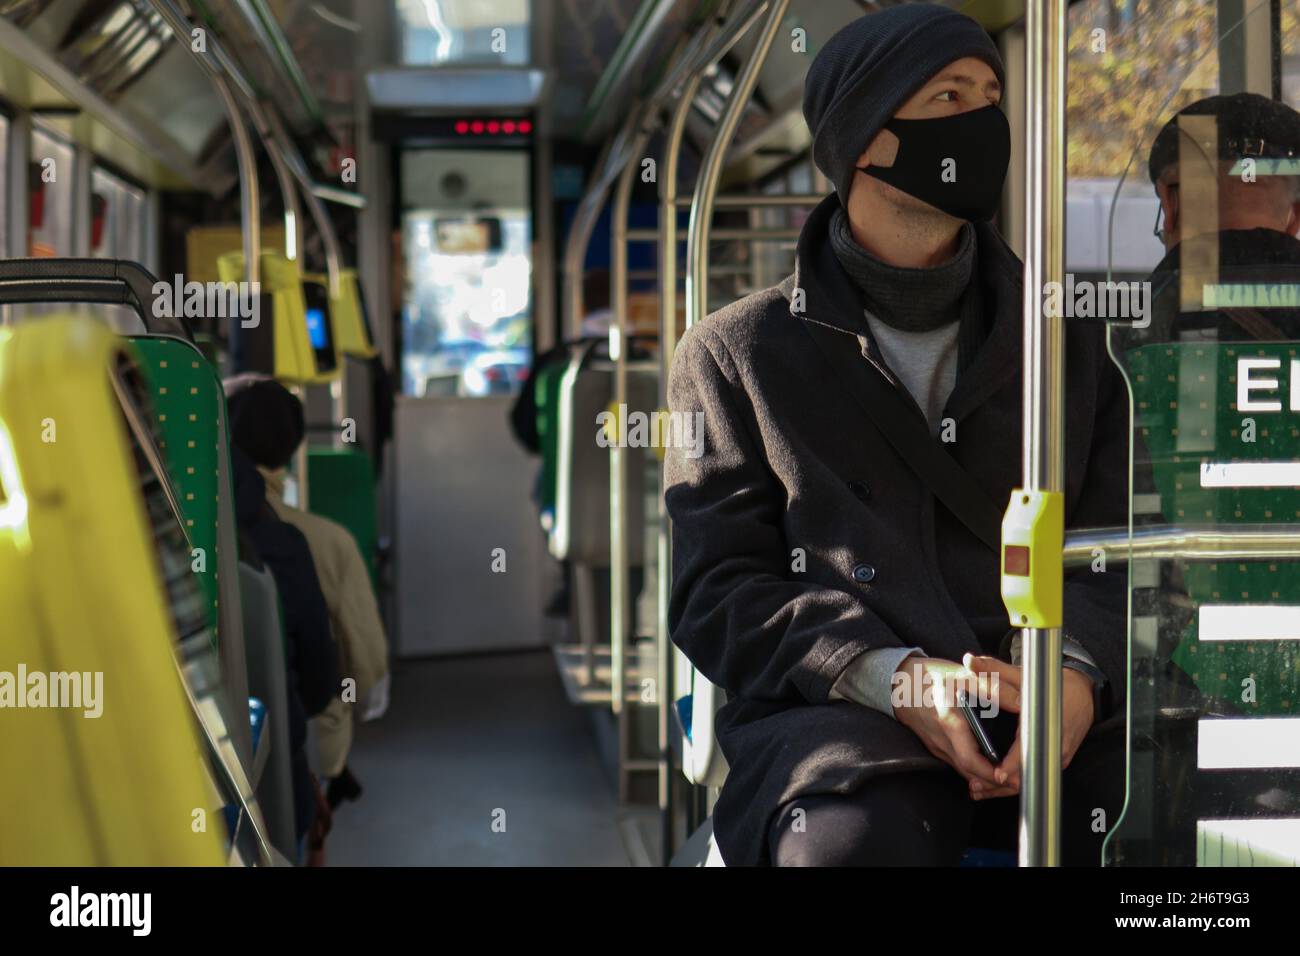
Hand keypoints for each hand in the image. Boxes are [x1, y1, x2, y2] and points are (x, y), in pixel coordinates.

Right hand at [892, 654, 1020, 795]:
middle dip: (993, 781)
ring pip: (963, 770)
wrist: (898, 682)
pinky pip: (955, 763)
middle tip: (1016, 783)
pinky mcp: (935, 745)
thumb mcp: (963, 675)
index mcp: (949, 723)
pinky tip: (987, 768)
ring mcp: (936, 745)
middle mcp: (941, 739)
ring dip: (984, 778)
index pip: (971, 759)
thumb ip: (993, 688)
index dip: (991, 773)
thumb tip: (1020, 702)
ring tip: (1007, 779)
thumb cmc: (930, 676)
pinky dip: (972, 769)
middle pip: (969, 771)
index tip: (1011, 776)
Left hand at [990, 662, 1096, 796]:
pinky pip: (1036, 774)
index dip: (1013, 764)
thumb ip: (995, 670)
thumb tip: (970, 661)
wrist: (1084, 694)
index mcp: (1044, 723)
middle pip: (1028, 773)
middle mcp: (1053, 743)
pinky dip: (1017, 782)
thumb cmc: (1052, 685)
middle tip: (977, 787)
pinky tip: (997, 787)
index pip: (1028, 749)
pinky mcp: (1057, 760)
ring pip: (1031, 778)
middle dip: (1002, 784)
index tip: (998, 775)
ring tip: (980, 791)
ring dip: (1006, 788)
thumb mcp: (1023, 675)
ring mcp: (1056, 754)